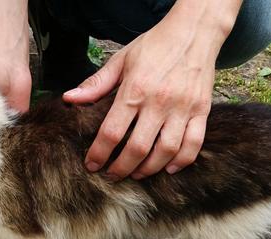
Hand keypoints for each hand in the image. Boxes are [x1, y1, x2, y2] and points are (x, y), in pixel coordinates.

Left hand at [63, 0, 239, 179]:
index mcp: (135, 90)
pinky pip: (194, 144)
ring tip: (136, 173)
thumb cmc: (155, 46)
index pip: (112, 132)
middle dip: (121, 168)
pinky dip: (181, 161)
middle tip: (112, 175)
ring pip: (166, 151)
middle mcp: (160, 102)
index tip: (91, 165)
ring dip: (149, 169)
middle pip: (138, 148)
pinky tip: (167, 168)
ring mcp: (183, 108)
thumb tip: (69, 99)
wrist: (194, 31)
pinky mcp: (202, 110)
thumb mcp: (121, 60)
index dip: (99, 153)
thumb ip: (96, 84)